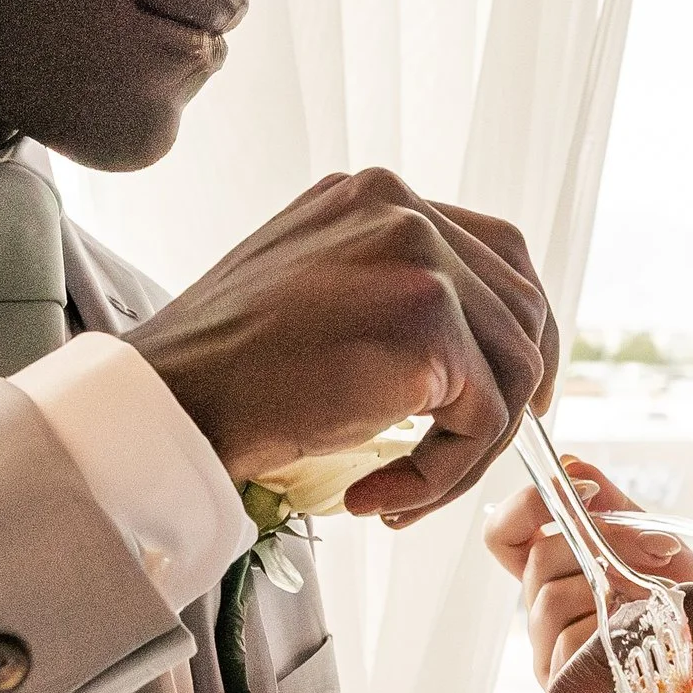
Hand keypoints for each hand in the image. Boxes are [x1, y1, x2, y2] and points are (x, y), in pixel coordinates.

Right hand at [133, 168, 554, 526]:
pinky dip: (443, 476)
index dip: (519, 326)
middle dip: (513, 395)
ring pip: (512, 372)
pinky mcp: (428, 327)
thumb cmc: (222, 367)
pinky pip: (484, 421)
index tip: (513, 392)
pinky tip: (377, 496)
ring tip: (398, 490)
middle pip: (522, 307)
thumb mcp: (308, 291)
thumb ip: (382, 289)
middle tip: (466, 456)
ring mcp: (421, 262)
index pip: (497, 250)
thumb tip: (464, 347)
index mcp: (377, 196)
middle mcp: (405, 211)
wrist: (169, 399)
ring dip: (467, 451)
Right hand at [484, 459, 692, 682]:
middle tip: (658, 549)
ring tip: (658, 597)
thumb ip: (614, 507)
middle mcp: (542, 613)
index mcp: (552, 574)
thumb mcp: (655, 545)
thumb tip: (572, 463)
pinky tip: (646, 633)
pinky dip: (611, 631)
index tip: (585, 491)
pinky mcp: (565, 691)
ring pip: (550, 601)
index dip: (527, 505)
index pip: (504, 534)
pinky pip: (569, 646)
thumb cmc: (686, 608)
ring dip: (611, 588)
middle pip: (538, 561)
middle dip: (603, 542)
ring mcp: (549, 654)